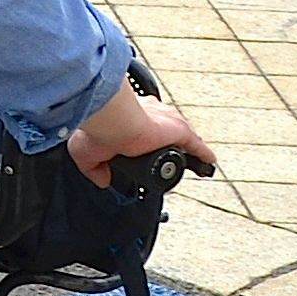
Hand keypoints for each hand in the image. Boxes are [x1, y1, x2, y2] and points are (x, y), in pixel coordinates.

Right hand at [70, 84, 209, 182]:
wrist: (113, 121)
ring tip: (192, 160)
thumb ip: (95, 169)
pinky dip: (203, 154)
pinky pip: (196, 146)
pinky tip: (209, 161)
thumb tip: (104, 181)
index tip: (144, 144)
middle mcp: (151, 114)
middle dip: (168, 139)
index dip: (144, 135)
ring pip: (181, 137)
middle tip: (170, 154)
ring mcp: (167, 123)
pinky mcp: (179, 131)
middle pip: (165, 129)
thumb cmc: (98, 129)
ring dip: (187, 147)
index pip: (142, 124)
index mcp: (128, 115)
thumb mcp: (87, 153)